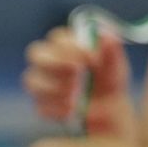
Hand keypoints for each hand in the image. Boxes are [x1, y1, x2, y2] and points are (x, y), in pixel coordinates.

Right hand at [23, 27, 138, 142]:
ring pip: (32, 80)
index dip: (71, 46)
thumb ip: (111, 50)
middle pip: (35, 53)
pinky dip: (57, 108)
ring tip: (76, 94)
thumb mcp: (115, 64)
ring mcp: (40, 83)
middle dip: (55, 62)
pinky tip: (73, 110)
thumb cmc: (109, 80)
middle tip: (77, 72)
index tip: (92, 59)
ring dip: (55, 87)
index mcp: (64, 46)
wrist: (108, 109)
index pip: (57, 38)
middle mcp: (47, 61)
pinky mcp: (40, 104)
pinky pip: (40, 105)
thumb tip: (108, 36)